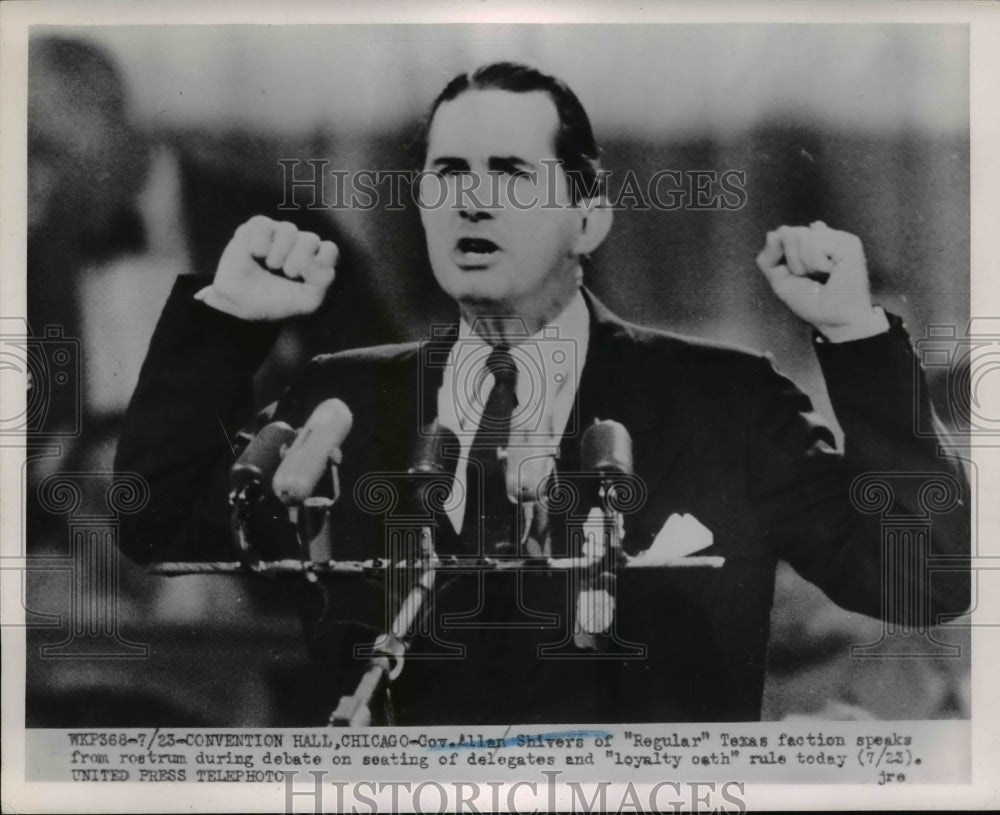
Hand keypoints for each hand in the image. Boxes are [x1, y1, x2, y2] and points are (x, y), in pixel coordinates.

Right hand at [194, 215, 337, 319]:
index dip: (318, 265)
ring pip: (289, 230)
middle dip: (297, 262)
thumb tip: (314, 255)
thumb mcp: (308, 300)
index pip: (330, 249)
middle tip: (286, 274)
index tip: (305, 280)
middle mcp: (299, 242)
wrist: (242, 304)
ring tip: (270, 265)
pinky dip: (258, 245)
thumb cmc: (276, 302)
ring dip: (278, 254)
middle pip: (311, 240)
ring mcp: (279, 232)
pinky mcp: (256, 227)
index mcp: (315, 259)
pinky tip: (254, 254)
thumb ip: (323, 280)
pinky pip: (263, 225)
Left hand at [756, 221, 887, 341]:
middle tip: (811, 277)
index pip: (778, 235)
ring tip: (822, 276)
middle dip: (793, 261)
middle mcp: (822, 235)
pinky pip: (815, 243)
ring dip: (806, 264)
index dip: (779, 259)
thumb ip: (768, 257)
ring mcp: (836, 237)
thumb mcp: (779, 279)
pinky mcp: (848, 241)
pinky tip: (832, 271)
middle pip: (787, 233)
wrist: (833, 319)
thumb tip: (774, 233)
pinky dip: (817, 263)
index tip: (797, 275)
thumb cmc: (810, 301)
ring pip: (801, 236)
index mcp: (806, 241)